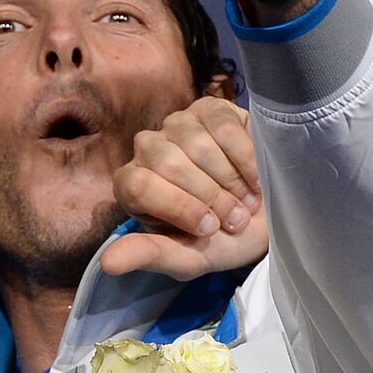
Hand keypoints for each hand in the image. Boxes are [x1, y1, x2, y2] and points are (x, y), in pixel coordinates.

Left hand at [105, 97, 266, 279]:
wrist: (263, 221)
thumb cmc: (218, 241)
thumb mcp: (186, 258)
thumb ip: (149, 256)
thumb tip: (108, 263)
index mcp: (131, 185)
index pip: (138, 186)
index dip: (178, 208)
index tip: (209, 229)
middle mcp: (148, 148)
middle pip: (169, 164)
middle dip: (210, 197)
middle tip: (234, 219)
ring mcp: (178, 124)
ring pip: (197, 145)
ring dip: (230, 180)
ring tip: (246, 201)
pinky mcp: (211, 109)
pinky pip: (224, 127)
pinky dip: (245, 158)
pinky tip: (255, 177)